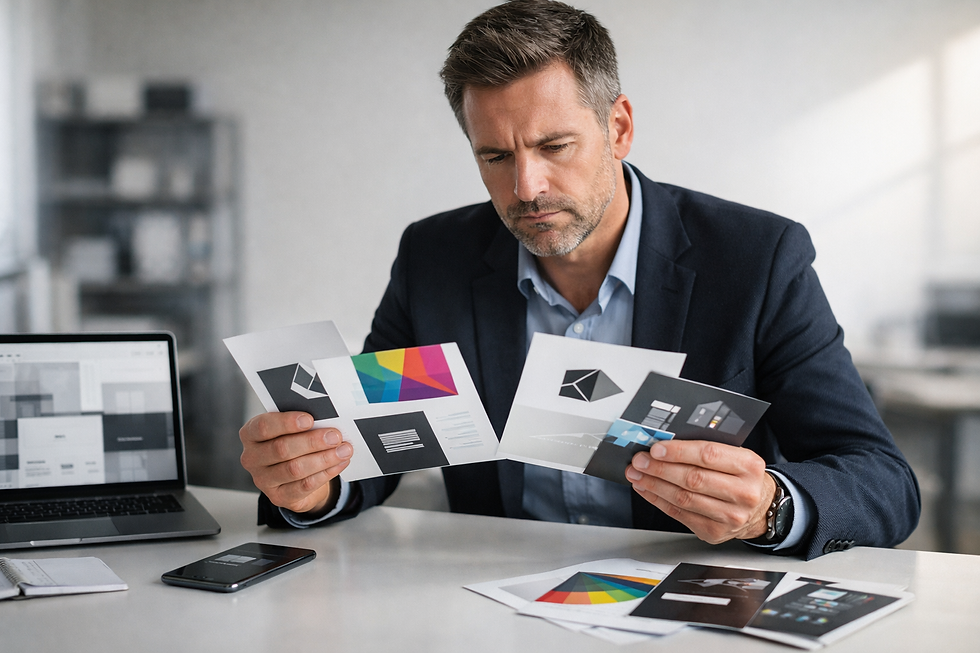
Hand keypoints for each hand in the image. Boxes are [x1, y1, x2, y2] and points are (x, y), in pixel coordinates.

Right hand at [239, 411, 352, 515]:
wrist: (295, 473)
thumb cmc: (292, 441)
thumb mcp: (291, 428)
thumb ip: (301, 423)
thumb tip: (326, 420)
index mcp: (250, 434)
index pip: (263, 427)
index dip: (286, 423)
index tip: (309, 419)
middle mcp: (252, 458)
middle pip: (281, 449)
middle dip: (312, 442)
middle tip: (335, 436)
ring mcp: (263, 480)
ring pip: (295, 469)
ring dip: (323, 459)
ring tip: (343, 450)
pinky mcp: (278, 497)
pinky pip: (304, 486)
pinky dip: (326, 473)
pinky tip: (339, 463)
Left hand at [625, 440, 773, 544]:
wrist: (761, 508)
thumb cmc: (742, 477)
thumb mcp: (735, 457)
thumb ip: (706, 449)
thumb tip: (665, 445)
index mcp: (748, 466)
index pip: (708, 455)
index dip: (678, 452)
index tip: (656, 448)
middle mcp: (742, 493)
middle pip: (693, 479)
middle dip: (660, 469)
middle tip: (640, 461)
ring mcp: (730, 516)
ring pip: (683, 498)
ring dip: (654, 485)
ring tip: (638, 474)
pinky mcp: (714, 532)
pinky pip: (679, 514)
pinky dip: (658, 500)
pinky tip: (647, 490)